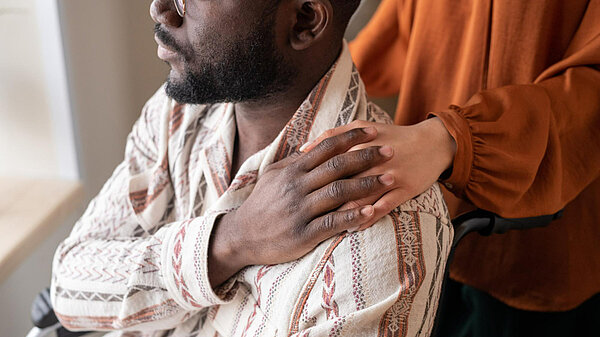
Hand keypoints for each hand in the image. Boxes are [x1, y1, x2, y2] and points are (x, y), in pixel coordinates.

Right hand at [208, 127, 395, 285]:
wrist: (241, 236)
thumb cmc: (262, 204)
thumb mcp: (273, 176)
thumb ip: (295, 162)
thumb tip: (314, 145)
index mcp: (292, 170)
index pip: (327, 147)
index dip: (352, 138)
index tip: (374, 132)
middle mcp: (297, 186)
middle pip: (338, 166)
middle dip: (367, 157)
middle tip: (391, 151)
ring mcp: (300, 210)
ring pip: (339, 192)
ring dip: (368, 184)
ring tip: (390, 179)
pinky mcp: (303, 234)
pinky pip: (333, 223)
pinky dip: (353, 216)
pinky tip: (371, 212)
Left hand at [302, 118, 456, 229]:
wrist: (433, 144)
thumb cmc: (391, 136)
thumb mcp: (363, 128)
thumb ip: (332, 136)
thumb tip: (302, 149)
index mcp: (360, 143)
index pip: (329, 160)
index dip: (310, 175)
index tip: (294, 189)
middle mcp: (374, 159)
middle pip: (343, 180)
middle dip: (323, 196)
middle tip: (303, 212)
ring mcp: (391, 175)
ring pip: (362, 196)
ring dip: (343, 211)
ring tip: (324, 224)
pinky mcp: (405, 190)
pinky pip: (384, 207)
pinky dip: (368, 218)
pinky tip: (353, 228)